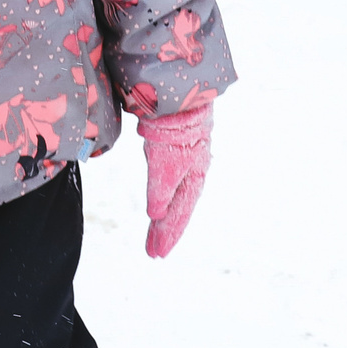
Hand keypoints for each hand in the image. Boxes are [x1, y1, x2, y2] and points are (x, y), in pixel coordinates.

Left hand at [137, 103, 211, 258]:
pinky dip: (167, 200)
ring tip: (155, 238)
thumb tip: (156, 214)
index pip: (178, 214)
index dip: (167, 235)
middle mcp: (192, 172)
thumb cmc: (174, 127)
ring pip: (176, 199)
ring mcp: (186, 162)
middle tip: (154, 253)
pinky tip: (162, 206)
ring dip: (166, 220)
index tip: (155, 253)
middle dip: (166, 232)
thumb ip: (161, 189)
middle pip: (178, 210)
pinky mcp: (177, 151)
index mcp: (192, 178)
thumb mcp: (165, 162)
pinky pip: (174, 185)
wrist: (179, 94)